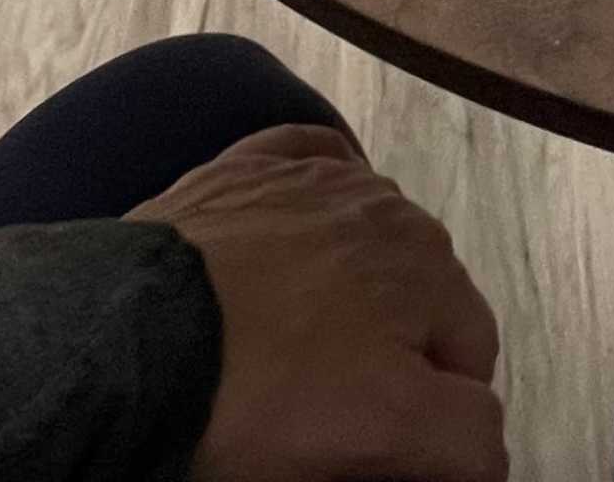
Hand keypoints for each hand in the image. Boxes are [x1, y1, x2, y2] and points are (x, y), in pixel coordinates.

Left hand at [132, 123, 509, 481]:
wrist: (124, 341)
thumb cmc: (255, 393)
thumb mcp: (385, 434)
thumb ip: (469, 437)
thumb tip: (489, 447)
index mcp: (433, 270)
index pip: (470, 360)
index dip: (431, 415)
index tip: (376, 446)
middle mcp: (391, 207)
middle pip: (419, 297)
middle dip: (392, 347)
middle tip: (326, 405)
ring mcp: (315, 178)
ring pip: (365, 239)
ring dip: (350, 283)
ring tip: (289, 343)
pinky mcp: (248, 167)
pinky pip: (304, 168)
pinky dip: (306, 202)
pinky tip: (285, 241)